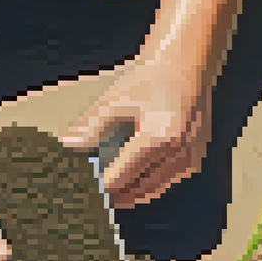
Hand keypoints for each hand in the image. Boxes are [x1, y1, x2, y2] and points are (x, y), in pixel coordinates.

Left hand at [60, 47, 213, 209]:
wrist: (184, 64)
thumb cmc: (150, 77)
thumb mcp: (115, 99)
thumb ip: (90, 125)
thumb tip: (66, 143)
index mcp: (157, 139)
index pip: (120, 179)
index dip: (99, 188)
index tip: (83, 190)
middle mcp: (177, 153)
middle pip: (137, 190)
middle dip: (115, 194)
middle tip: (93, 196)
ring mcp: (190, 157)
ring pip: (154, 190)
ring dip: (132, 192)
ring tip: (110, 192)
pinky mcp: (195, 157)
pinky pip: (169, 181)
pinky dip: (150, 184)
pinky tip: (135, 179)